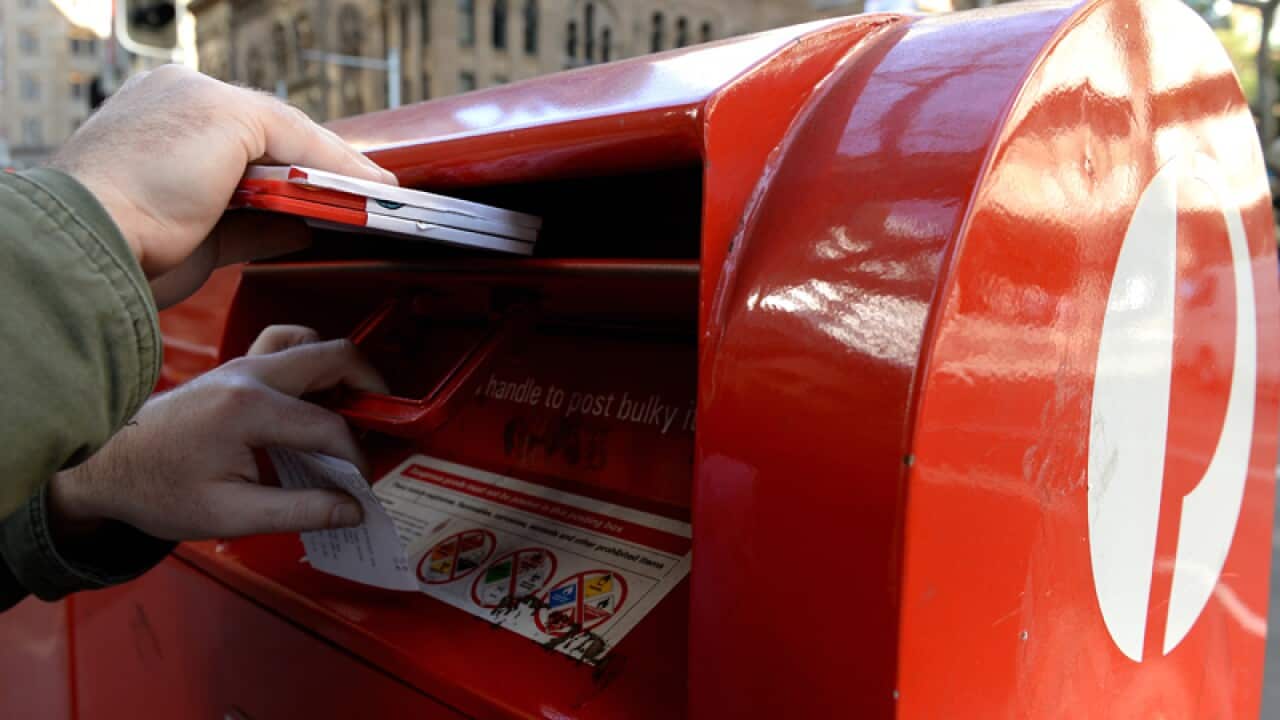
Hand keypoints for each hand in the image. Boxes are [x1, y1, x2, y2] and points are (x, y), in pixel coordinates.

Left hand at [48, 326, 388, 541]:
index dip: (357, 457)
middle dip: (370, 386)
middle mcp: (249, 375)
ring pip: (310, 342)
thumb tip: (351, 509)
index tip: (363, 485)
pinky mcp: (234, 368)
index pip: (328, 426)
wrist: (105, 466)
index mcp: (249, 410)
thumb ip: (298, 510)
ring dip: (340, 369)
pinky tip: (312, 395)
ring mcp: (240, 365)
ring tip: (353, 406)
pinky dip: (309, 361)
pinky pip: (285, 344)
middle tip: (384, 420)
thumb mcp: (230, 515)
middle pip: (334, 357)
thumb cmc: (158, 490)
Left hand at [49, 65, 397, 305]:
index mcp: (190, 95)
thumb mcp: (230, 118)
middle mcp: (190, 141)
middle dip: (323, 174)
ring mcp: (194, 192)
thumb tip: (332, 168)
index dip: (331, 147)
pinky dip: (289, 234)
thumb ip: (291, 133)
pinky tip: (316, 234)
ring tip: (351, 214)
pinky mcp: (198, 240)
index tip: (373, 174)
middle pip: (279, 155)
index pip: (279, 117)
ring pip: (272, 195)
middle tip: (370, 195)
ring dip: (310, 204)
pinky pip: (257, 234)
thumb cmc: (145, 169)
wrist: (101, 243)